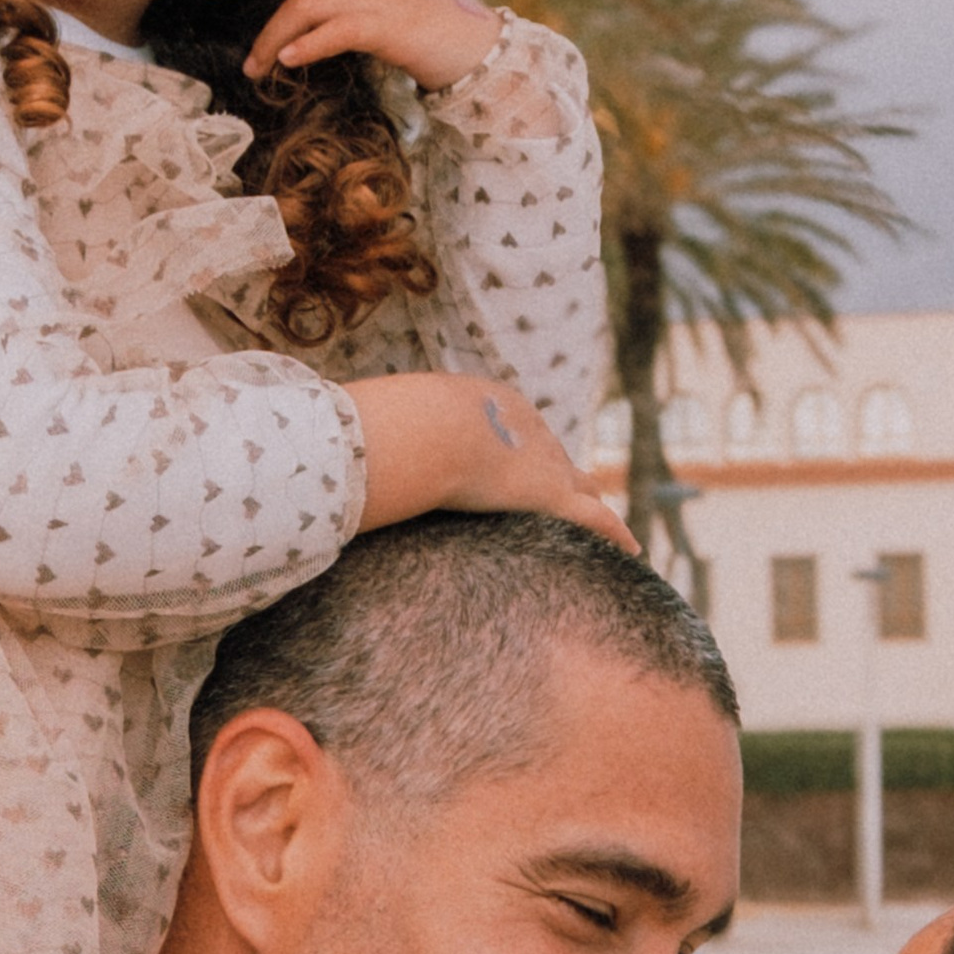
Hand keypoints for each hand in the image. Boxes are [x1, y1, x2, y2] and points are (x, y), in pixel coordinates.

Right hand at [346, 369, 636, 554]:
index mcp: (487, 402)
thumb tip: (321, 455)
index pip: (512, 429)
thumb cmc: (391, 427)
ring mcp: (544, 460)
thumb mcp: (377, 426)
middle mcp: (526, 427)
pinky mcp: (554, 495)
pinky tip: (632, 551)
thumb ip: (366, 443)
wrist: (424, 430)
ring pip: (580, 486)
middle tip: (570, 489)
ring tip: (604, 527)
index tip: (514, 466)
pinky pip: (596, 519)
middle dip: (562, 473)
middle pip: (554, 454)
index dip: (517, 450)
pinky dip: (614, 534)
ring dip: (590, 507)